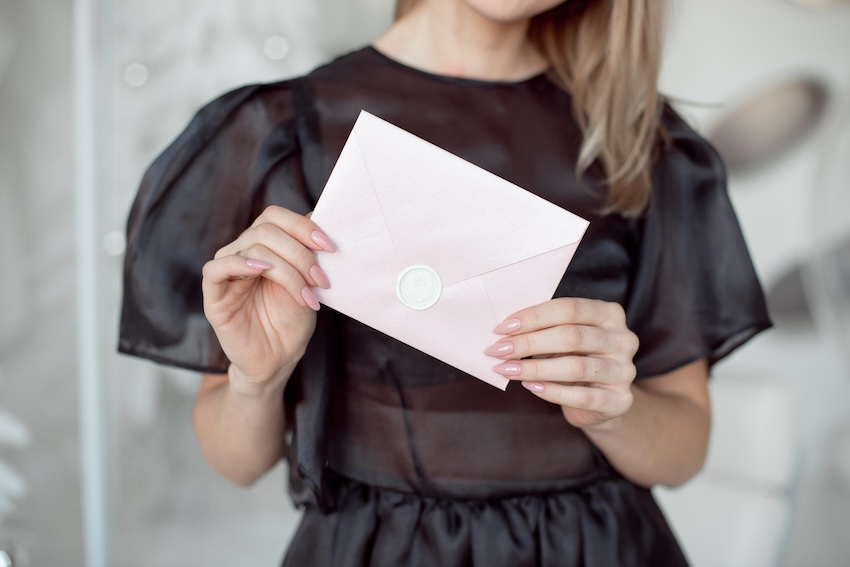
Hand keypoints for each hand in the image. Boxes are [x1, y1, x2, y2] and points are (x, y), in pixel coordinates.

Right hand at [201, 206, 335, 394]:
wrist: (279, 359)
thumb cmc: (293, 320)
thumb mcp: (307, 281)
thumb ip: (307, 250)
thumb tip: (319, 215)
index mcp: (264, 246)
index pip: (275, 216)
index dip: (302, 226)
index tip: (330, 247)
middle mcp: (243, 253)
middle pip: (266, 230)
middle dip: (300, 253)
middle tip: (321, 280)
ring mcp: (227, 273)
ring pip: (251, 248)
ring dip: (287, 270)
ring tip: (307, 295)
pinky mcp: (214, 296)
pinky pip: (216, 269)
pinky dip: (239, 264)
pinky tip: (262, 272)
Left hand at [486, 297, 638, 429]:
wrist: (600, 402)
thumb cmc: (574, 359)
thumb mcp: (562, 337)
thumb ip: (543, 328)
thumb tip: (504, 330)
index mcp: (609, 314)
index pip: (570, 309)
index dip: (533, 317)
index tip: (502, 328)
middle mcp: (623, 339)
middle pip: (571, 336)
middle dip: (529, 343)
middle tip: (498, 350)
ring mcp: (625, 371)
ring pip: (576, 367)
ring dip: (534, 369)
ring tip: (507, 370)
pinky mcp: (621, 400)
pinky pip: (582, 396)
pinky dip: (552, 392)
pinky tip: (530, 387)